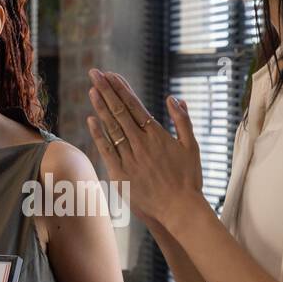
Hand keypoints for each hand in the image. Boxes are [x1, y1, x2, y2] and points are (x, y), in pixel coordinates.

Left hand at [86, 68, 204, 226]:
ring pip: (111, 128)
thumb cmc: (189, 178)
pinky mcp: (121, 174)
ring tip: (92, 90)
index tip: (111, 75)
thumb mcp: (191, 146)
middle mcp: (141, 144)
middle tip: (94, 73)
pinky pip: (107, 150)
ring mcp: (130, 158)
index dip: (121, 89)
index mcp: (157, 135)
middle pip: (120, 111)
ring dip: (100, 107)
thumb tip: (173, 99)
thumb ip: (183, 121)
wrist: (180, 209)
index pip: (135, 105)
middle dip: (106, 90)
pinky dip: (98, 135)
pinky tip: (91, 120)